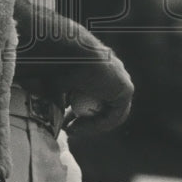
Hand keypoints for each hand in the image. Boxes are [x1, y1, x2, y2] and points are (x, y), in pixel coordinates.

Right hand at [13, 0, 133, 130]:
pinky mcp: (126, 88)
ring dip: (90, 126)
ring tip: (71, 130)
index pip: (97, 96)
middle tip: (68, 128)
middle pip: (104, 105)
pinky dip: (96, 125)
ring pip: (110, 113)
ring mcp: (121, 79)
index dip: (81, 111)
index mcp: (100, 66)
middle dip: (86, 120)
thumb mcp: (56, 83)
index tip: (65, 121)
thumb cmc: (55, 61)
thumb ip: (61, 96)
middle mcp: (113, 71)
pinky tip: (78, 127)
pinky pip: (114, 115)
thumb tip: (56, 113)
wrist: (65, 52)